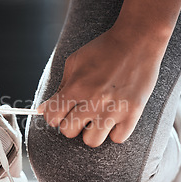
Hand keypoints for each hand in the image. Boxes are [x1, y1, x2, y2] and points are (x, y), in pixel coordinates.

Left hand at [38, 27, 163, 146]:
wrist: (137, 40)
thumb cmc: (103, 49)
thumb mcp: (74, 62)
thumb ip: (60, 87)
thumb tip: (43, 109)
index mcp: (76, 88)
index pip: (52, 118)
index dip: (53, 116)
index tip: (60, 112)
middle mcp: (93, 101)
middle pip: (68, 132)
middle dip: (71, 124)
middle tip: (79, 114)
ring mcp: (114, 109)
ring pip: (92, 141)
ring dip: (92, 131)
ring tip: (97, 119)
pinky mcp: (133, 113)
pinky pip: (117, 138)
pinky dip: (114, 131)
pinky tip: (114, 118)